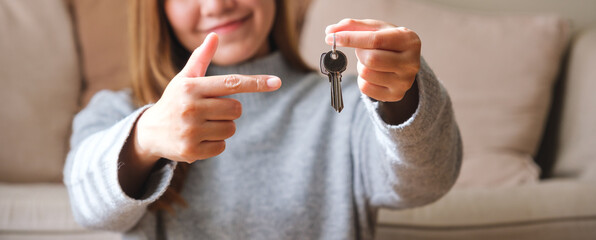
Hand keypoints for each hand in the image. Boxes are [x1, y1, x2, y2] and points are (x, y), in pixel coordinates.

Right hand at [134, 33, 281, 163]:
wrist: (150, 132)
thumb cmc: (175, 101)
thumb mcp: (185, 79)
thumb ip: (201, 59)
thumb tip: (214, 36)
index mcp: (191, 88)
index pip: (231, 83)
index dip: (256, 83)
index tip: (276, 82)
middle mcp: (190, 108)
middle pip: (236, 109)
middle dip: (229, 110)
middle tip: (211, 111)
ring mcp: (191, 131)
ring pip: (230, 129)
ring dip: (223, 127)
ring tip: (203, 124)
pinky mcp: (191, 151)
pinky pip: (222, 146)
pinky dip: (215, 143)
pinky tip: (199, 138)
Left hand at [325, 19, 420, 101]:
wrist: (404, 61)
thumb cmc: (388, 41)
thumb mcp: (376, 28)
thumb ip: (353, 26)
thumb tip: (330, 31)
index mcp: (408, 40)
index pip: (375, 40)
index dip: (351, 39)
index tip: (332, 37)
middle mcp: (411, 62)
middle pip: (370, 59)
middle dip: (359, 54)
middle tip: (362, 50)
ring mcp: (405, 81)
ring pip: (366, 74)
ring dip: (361, 66)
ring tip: (371, 61)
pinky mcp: (396, 95)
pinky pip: (366, 88)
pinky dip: (362, 79)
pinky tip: (373, 73)